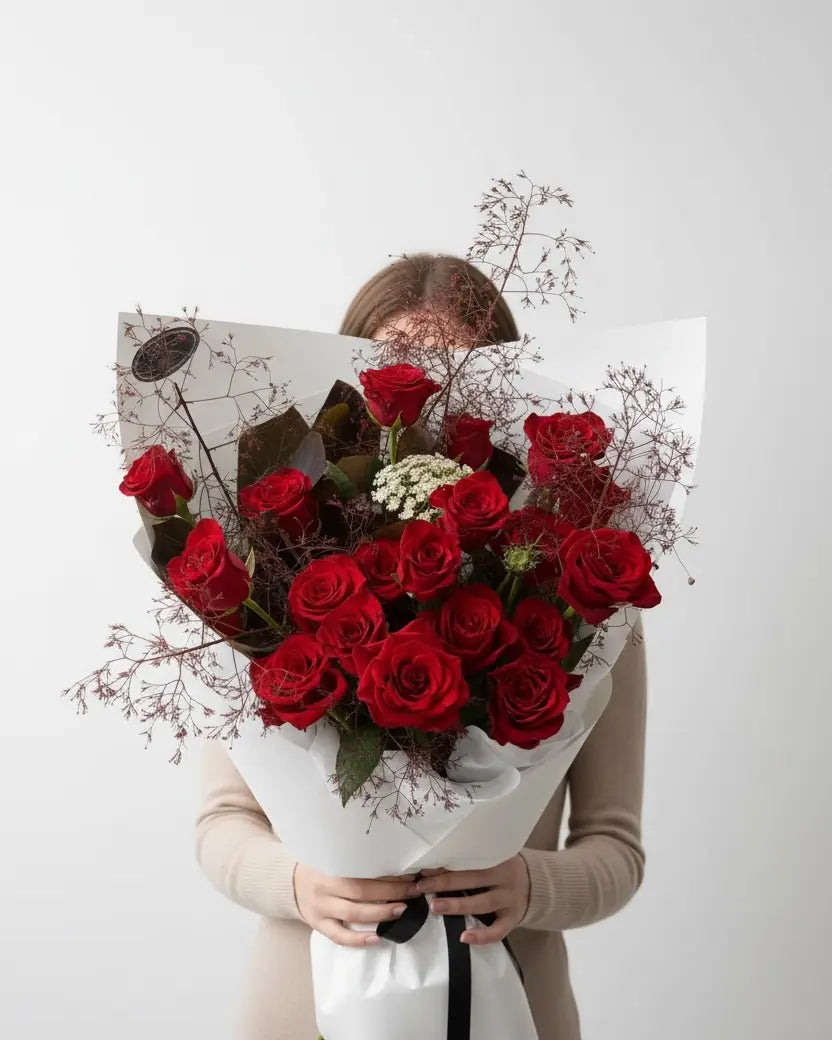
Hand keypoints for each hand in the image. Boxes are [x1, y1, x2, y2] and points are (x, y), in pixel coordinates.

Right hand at [293, 863, 418, 947]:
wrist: (290, 882)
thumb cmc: (321, 867)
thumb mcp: (333, 856)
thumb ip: (355, 860)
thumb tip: (395, 862)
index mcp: (329, 866)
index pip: (363, 871)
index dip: (387, 874)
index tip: (409, 874)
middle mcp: (324, 888)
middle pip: (361, 892)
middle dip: (391, 892)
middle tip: (413, 891)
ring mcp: (321, 908)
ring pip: (353, 914)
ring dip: (380, 915)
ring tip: (401, 911)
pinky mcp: (318, 925)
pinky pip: (339, 937)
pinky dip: (359, 940)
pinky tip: (378, 938)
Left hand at [415, 855, 530, 944]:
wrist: (537, 884)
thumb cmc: (504, 868)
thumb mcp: (494, 857)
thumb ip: (473, 859)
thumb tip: (434, 862)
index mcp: (497, 858)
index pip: (469, 860)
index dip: (446, 864)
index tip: (423, 867)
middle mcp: (504, 878)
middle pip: (473, 879)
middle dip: (446, 882)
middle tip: (422, 886)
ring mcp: (510, 900)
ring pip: (482, 903)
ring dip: (457, 905)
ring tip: (435, 907)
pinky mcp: (513, 919)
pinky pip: (498, 931)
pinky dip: (481, 936)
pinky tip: (463, 937)